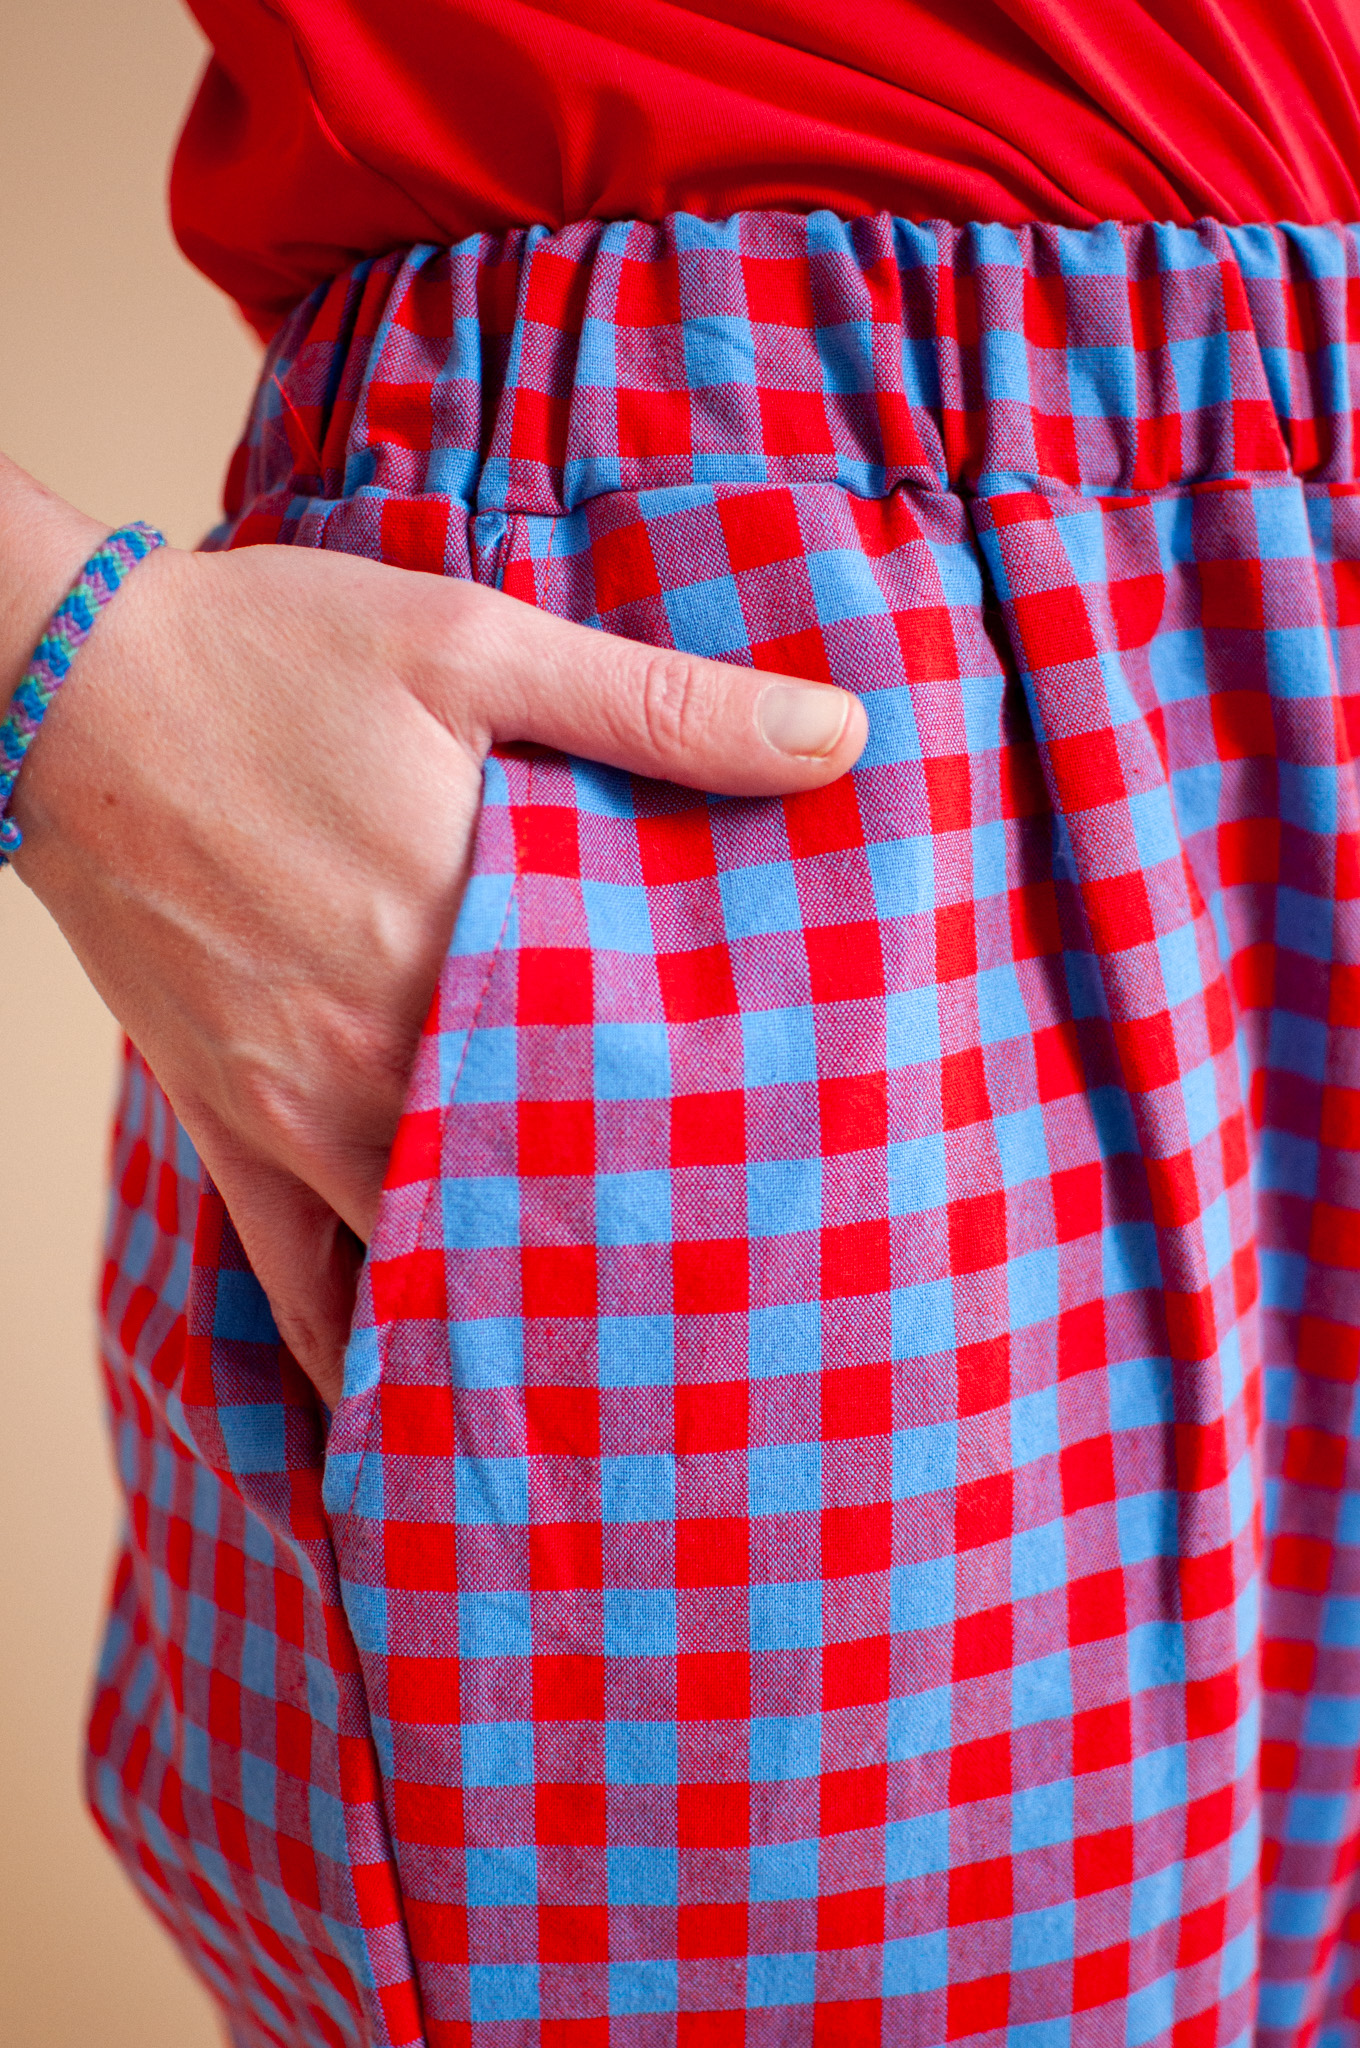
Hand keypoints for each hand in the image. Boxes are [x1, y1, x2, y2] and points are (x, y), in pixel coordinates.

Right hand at [12, 537, 866, 1404]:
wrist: (67, 684)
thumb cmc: (275, 655)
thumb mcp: (476, 644)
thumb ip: (655, 705)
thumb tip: (836, 736)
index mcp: (464, 944)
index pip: (625, 1085)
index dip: (720, 1147)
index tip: (806, 1192)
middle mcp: (381, 1057)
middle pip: (539, 1195)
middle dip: (640, 1247)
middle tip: (746, 1307)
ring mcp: (294, 1108)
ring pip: (427, 1260)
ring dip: (518, 1308)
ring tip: (620, 1368)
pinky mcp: (225, 1123)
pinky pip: (288, 1280)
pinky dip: (356, 1350)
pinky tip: (415, 1407)